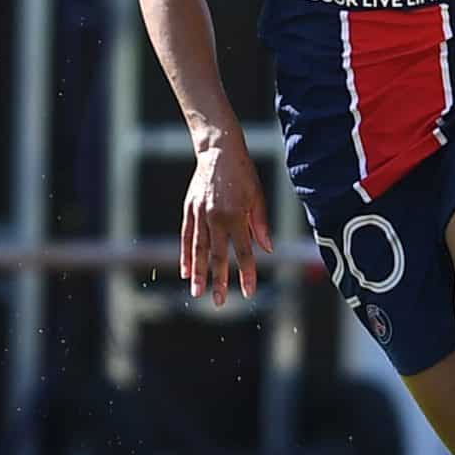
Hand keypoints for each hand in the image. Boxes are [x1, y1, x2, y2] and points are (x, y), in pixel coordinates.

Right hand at [181, 133, 271, 303]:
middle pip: (218, 256)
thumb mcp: (258, 197)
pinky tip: (186, 271)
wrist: (218, 152)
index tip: (248, 292)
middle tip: (217, 302)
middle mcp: (216, 218)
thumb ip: (261, 224)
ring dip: (198, 273)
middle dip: (218, 281)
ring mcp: (199, 215)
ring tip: (197, 292)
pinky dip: (186, 255)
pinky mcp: (189, 211)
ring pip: (199, 250)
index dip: (246, 273)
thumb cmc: (243, 174)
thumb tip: (268, 249)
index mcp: (236, 216)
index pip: (244, 251)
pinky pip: (187, 237)